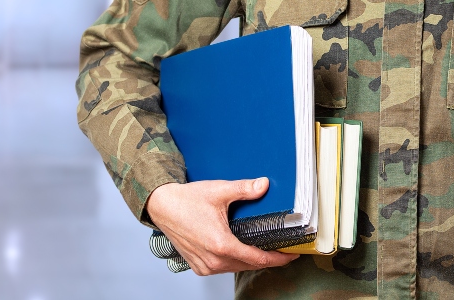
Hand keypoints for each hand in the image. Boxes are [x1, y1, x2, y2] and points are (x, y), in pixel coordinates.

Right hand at [145, 178, 298, 275]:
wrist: (161, 206)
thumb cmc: (186, 200)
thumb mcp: (219, 191)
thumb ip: (244, 189)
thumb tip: (264, 185)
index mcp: (221, 245)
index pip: (259, 259)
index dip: (279, 258)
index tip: (292, 254)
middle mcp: (213, 260)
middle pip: (249, 265)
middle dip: (267, 258)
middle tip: (282, 249)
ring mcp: (205, 265)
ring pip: (236, 268)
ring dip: (250, 260)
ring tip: (264, 249)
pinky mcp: (198, 266)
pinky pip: (223, 268)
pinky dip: (234, 261)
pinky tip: (240, 250)